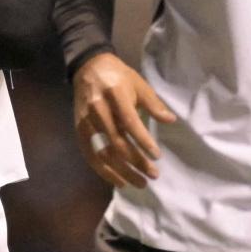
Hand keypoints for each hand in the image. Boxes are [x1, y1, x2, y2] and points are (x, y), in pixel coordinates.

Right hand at [72, 50, 172, 188]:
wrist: (88, 68)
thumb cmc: (118, 76)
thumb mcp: (139, 84)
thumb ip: (153, 104)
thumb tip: (171, 120)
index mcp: (114, 94)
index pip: (129, 122)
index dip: (143, 141)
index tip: (157, 156)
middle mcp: (98, 110)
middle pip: (117, 142)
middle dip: (136, 161)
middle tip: (153, 175)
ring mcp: (86, 122)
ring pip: (103, 153)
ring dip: (122, 171)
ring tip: (140, 183)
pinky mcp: (79, 131)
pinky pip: (91, 156)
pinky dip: (105, 172)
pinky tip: (119, 181)